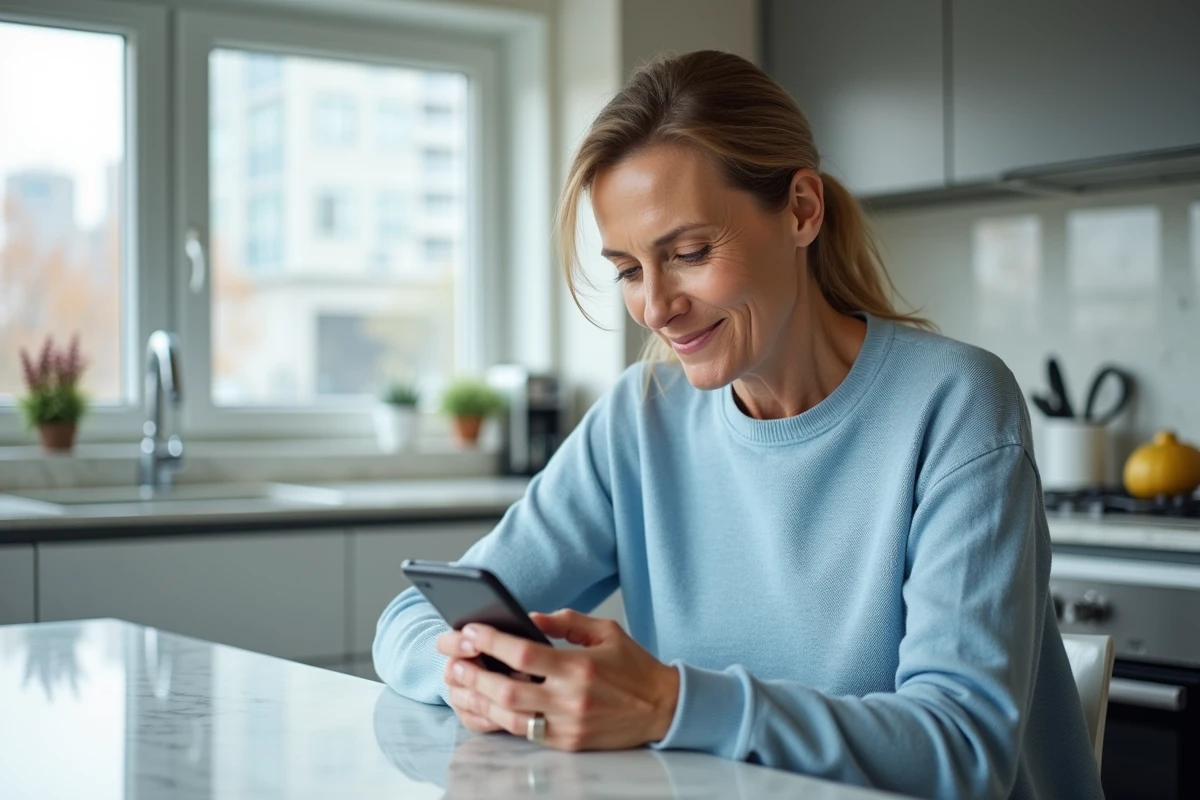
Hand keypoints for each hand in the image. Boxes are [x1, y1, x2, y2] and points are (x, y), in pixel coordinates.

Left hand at [434, 610, 680, 750]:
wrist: (663, 709)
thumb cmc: (634, 667)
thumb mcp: (605, 632)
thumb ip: (565, 622)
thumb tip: (528, 618)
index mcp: (579, 666)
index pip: (523, 652)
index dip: (491, 641)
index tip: (470, 631)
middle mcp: (570, 698)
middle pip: (507, 689)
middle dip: (473, 675)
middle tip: (452, 661)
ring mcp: (567, 725)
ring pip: (509, 717)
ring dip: (478, 700)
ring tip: (458, 684)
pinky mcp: (567, 743)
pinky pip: (523, 733)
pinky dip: (498, 719)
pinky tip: (483, 706)